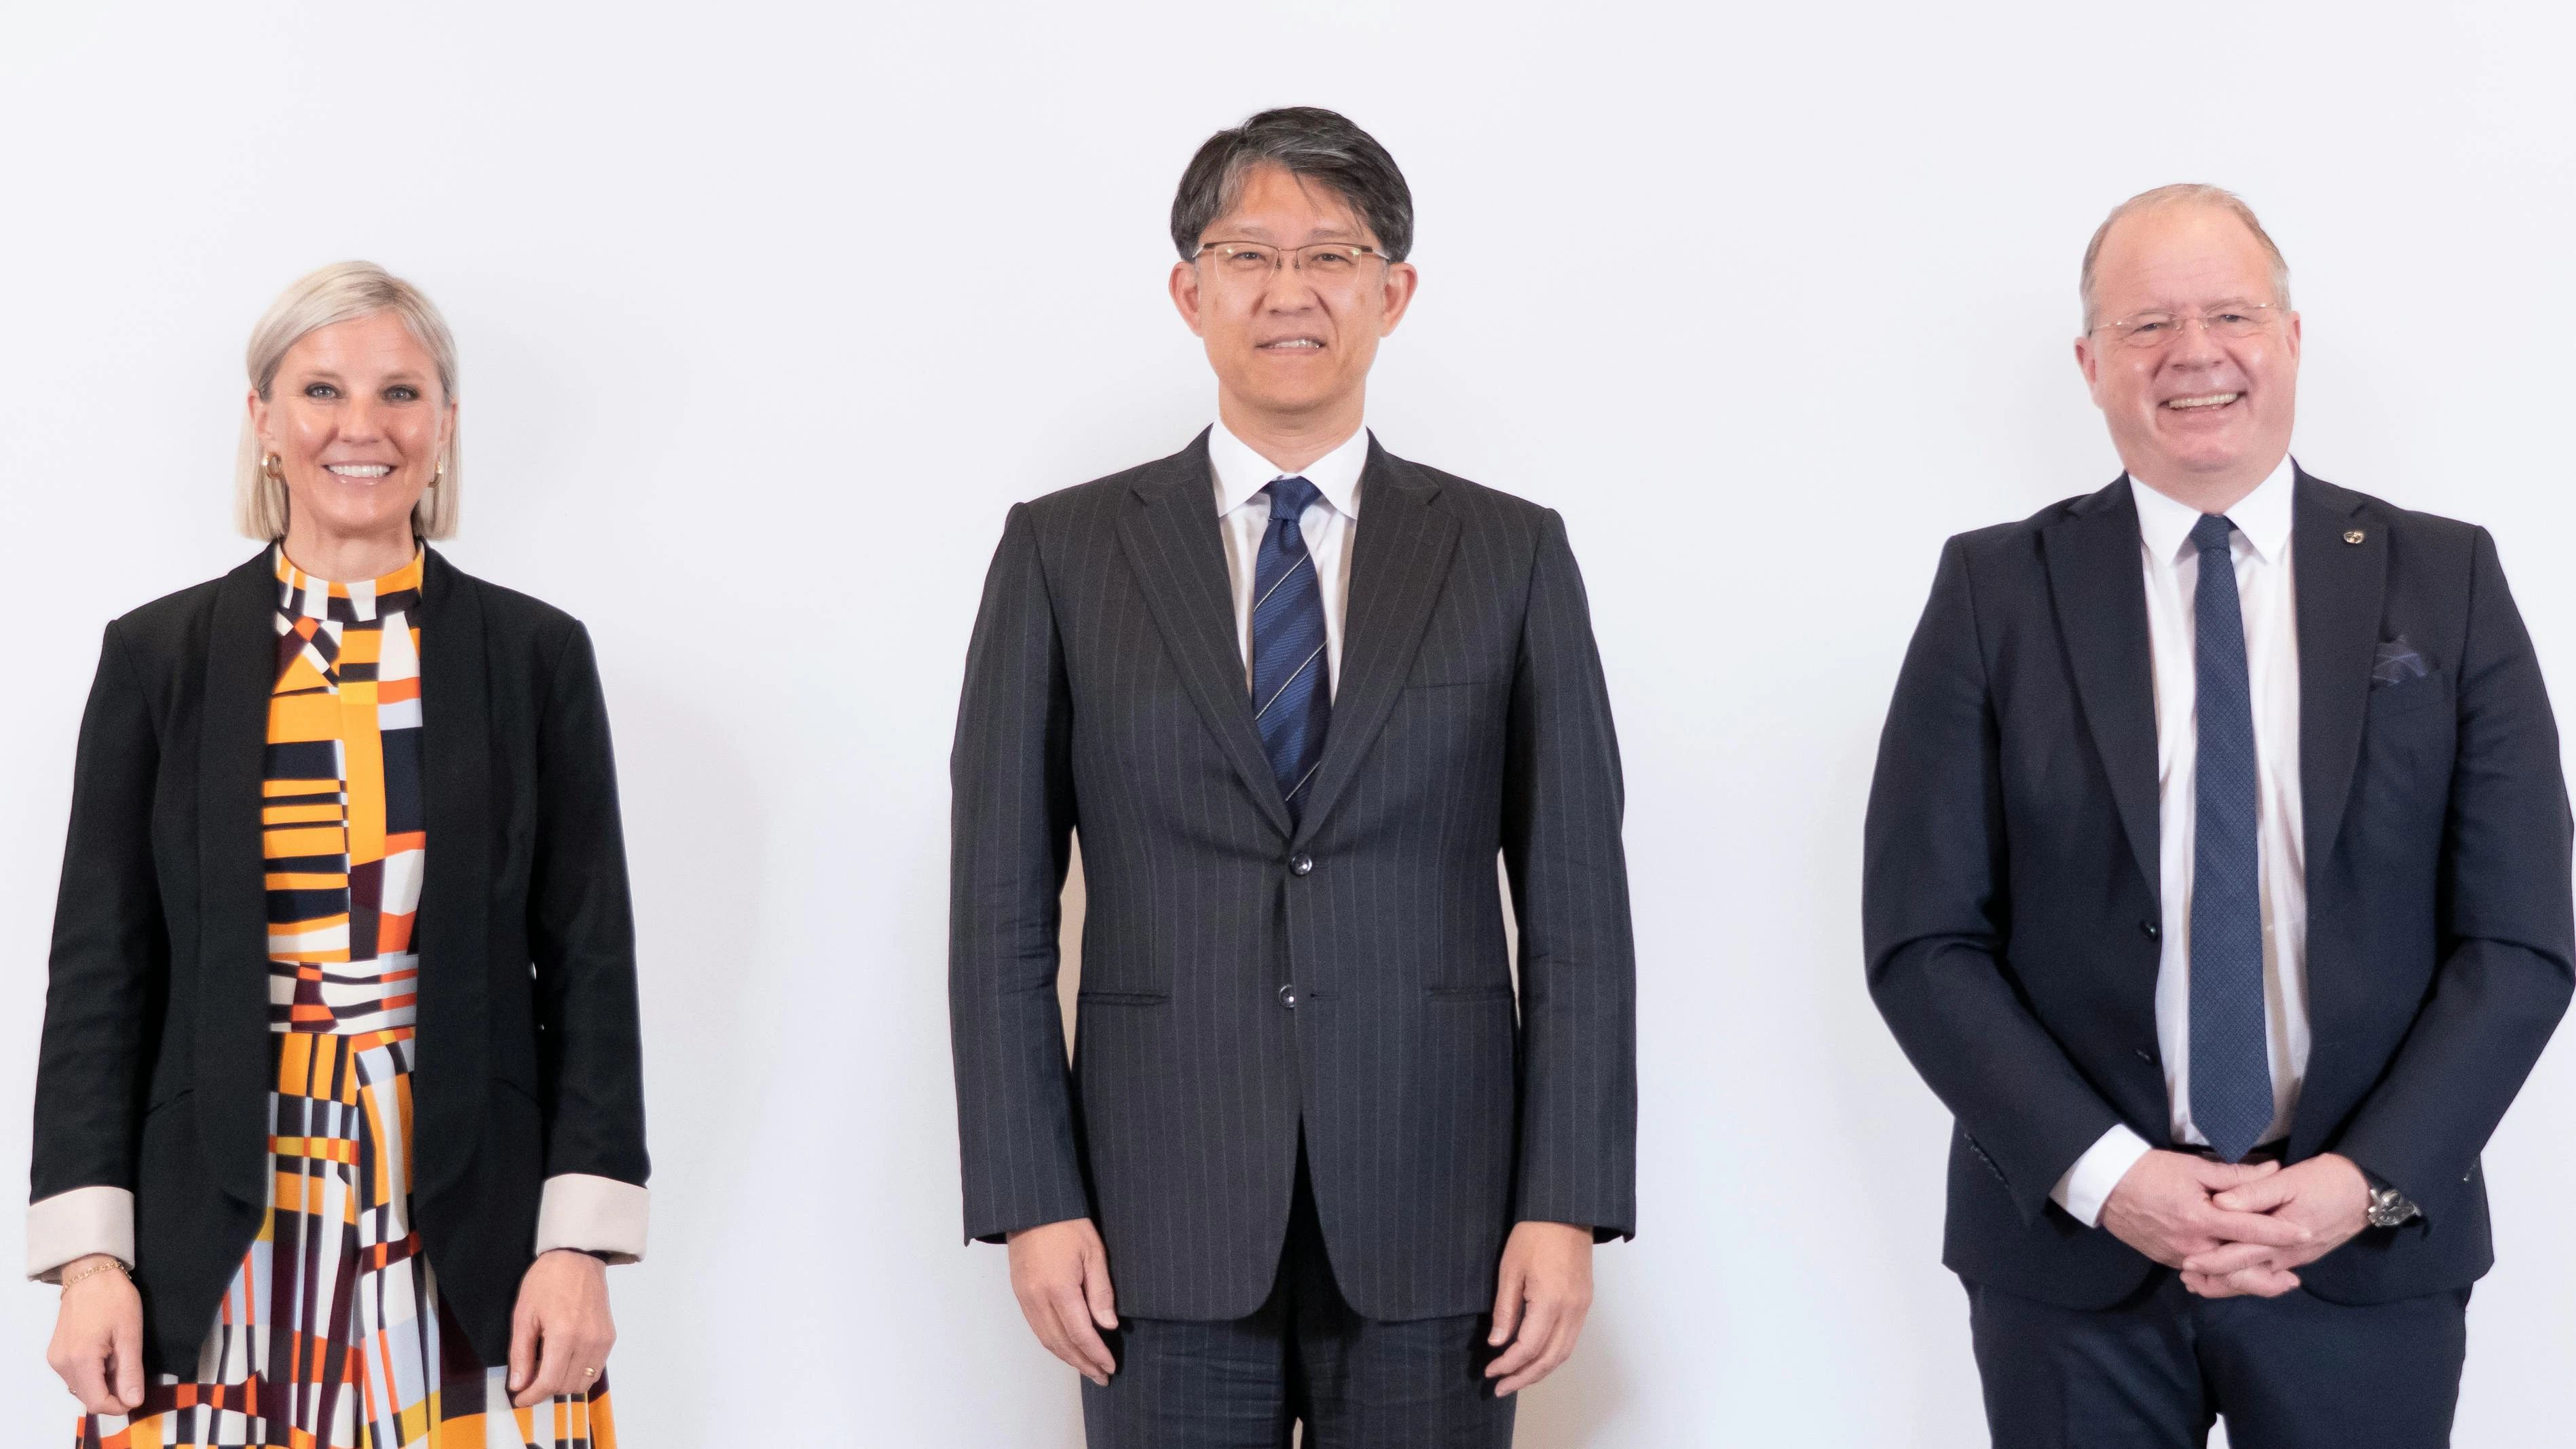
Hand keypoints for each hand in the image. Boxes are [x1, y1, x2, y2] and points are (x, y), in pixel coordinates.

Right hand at [47, 1256, 144, 1415]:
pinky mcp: (56, 1353)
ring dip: (103, 1381)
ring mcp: (56, 1359)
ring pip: (82, 1387)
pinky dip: (93, 1372)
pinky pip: (76, 1374)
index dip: (119, 1405)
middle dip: (112, 1392)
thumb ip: (130, 1371)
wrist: (89, 1273)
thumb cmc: (114, 1298)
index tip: (136, 1396)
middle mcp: (62, 1364)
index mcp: (80, 1359)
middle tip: (131, 1369)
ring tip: (119, 1355)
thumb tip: (133, 1401)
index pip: (96, 1401)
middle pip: (88, 1396)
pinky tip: (106, 1353)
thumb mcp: (130, 1335)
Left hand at [507, 1250, 614, 1408]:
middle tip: (530, 1377)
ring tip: (548, 1368)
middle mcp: (588, 1342)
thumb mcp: (524, 1315)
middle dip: (545, 1389)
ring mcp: (602, 1340)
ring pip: (583, 1383)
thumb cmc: (547, 1281)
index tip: (520, 1398)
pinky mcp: (609, 1337)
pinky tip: (565, 1359)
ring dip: (563, 1383)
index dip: (532, 1396)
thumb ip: (521, 1354)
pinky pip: (596, 1370)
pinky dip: (579, 1373)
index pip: (549, 1383)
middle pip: (566, 1387)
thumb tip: (518, 1385)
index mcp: (564, 1336)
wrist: (578, 1257)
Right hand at [1007, 1218, 1118, 1385]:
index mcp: (1058, 1288)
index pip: (1080, 1333)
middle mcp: (1038, 1298)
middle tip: (1101, 1376)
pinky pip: (1036, 1328)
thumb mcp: (1093, 1252)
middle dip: (1083, 1363)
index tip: (1110, 1366)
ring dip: (1067, 1358)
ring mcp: (1025, 1298)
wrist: (1031, 1207)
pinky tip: (1066, 1349)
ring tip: (1086, 1368)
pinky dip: (1053, 1343)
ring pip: (1046, 1339)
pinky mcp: (1020, 1294)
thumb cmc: (1065, 1224)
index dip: (1096, 1354)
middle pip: (1062, 1343)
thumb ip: (1101, 1291)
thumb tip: (1107, 1326)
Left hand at [1485, 1222, 1593, 1395]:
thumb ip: (1505, 1309)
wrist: (1565, 1213)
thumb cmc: (1534, 1235)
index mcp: (1551, 1302)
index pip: (1528, 1347)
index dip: (1508, 1364)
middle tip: (1500, 1388)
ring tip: (1517, 1379)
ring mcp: (1582, 1308)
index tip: (1490, 1372)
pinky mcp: (1585, 1303)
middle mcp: (1571, 1310)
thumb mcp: (1510, 1269)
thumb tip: (1498, 1342)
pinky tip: (1536, 1358)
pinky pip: (1570, 1340)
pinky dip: (1552, 1355)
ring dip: (1539, 1371)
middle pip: (1549, 1359)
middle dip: (1524, 1377)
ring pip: (1563, 1353)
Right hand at [2100, 1150, 2310, 1275]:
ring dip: (2248, 1281)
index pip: (2250, 1229)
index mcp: (2201, 1218)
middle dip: (2269, 1278)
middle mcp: (2193, 1245)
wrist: (2106, 1186)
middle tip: (2295, 1281)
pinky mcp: (2169, 1260)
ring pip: (2220, 1276)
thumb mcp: (2193, 1167)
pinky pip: (2202, 1273)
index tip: (2306, 1234)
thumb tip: (2272, 1170)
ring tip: (2273, 1283)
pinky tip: (2237, 1275)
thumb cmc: (2150, 1171)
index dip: (2280, 1232)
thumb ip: (2235, 1174)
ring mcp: (2179, 1257)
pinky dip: (2222, 1277)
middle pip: (2238, 1268)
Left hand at [2179, 1153, 2371, 1298]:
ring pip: (2258, 1278)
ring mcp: (2295, 1258)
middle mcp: (2288, 1255)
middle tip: (2187, 1279)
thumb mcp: (2288, 1180)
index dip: (2212, 1261)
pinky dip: (2249, 1277)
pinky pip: (2270, 1273)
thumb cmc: (2325, 1181)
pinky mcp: (2300, 1256)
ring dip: (2231, 1282)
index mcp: (2281, 1236)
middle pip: (2247, 1275)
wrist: (2365, 1191)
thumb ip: (2253, 1193)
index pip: (2240, 1255)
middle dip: (2216, 1280)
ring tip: (2202, 1282)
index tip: (2187, 1264)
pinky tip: (2235, 1274)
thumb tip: (2220, 1203)